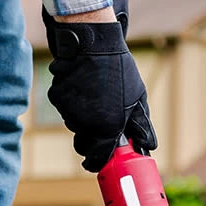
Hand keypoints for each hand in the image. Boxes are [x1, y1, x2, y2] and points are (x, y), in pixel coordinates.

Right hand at [44, 17, 156, 172]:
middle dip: (91, 139)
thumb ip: (141, 126)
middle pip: (83, 144)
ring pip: (74, 124)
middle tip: (100, 123)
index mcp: (107, 127)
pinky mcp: (57, 97)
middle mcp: (85, 124)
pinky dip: (72, 101)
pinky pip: (64, 107)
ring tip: (95, 95)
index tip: (96, 161)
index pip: (97, 158)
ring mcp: (68, 110)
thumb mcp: (138, 98)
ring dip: (83, 117)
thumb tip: (148, 147)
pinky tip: (83, 86)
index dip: (97, 162)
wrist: (92, 42)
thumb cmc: (119, 70)